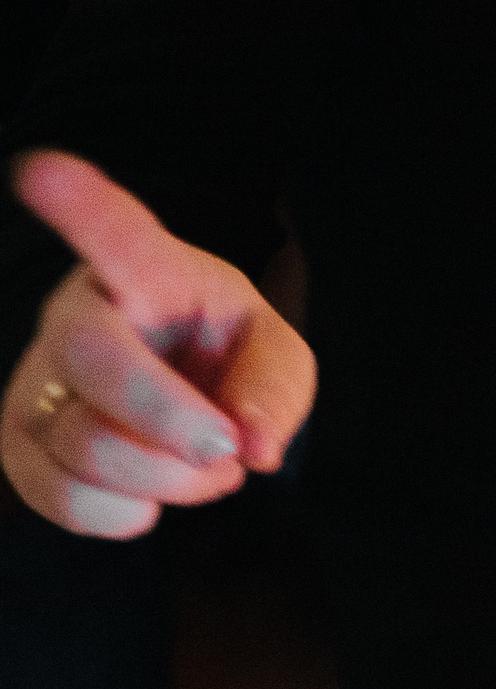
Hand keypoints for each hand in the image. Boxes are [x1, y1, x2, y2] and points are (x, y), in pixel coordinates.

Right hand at [2, 151, 312, 537]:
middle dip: (170, 420)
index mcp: (147, 275)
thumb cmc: (222, 354)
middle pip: (93, 359)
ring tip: (201, 465)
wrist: (180, 393)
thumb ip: (277, 387)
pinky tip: (148, 494)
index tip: (41, 172)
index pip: (116, 235)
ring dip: (170, 481)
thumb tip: (252, 447)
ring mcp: (38, 381)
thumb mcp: (273, 353)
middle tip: (227, 449)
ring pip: (85, 446)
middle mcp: (78, 318)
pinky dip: (128, 516)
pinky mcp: (23, 446)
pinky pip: (66, 501)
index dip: (80, 207)